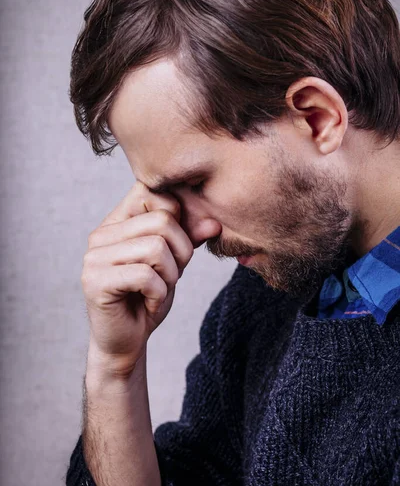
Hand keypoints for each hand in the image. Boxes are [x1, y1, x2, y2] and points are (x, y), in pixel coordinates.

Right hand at [81, 180, 193, 378]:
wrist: (126, 342)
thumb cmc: (147, 297)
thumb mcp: (174, 263)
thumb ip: (189, 239)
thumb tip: (214, 223)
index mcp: (117, 222)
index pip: (151, 191)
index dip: (177, 217)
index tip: (176, 247)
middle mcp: (101, 234)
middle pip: (162, 220)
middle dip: (180, 253)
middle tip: (169, 276)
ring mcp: (94, 257)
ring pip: (156, 247)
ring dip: (170, 275)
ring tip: (158, 290)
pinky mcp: (95, 281)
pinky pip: (146, 275)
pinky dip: (158, 293)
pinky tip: (148, 302)